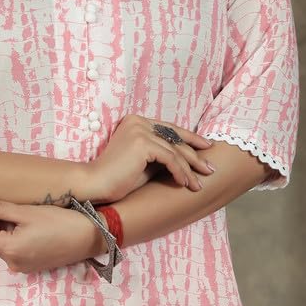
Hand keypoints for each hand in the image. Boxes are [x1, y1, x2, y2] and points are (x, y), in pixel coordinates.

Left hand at [0, 196, 101, 273]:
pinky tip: (12, 222)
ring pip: (2, 244)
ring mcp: (24, 267)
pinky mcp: (34, 265)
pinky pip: (14, 249)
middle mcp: (13, 263)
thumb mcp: (27, 212)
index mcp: (9, 250)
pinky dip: (9, 236)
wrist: (90, 236)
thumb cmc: (59, 221)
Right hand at [88, 114, 214, 202]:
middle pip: (175, 137)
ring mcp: (140, 130)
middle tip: (210, 168)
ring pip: (175, 150)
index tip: (206, 148)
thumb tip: (187, 158)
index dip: (190, 138)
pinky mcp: (142, 142)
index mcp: (136, 121)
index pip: (169, 129)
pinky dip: (180, 172)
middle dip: (195, 154)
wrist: (95, 183)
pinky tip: (185, 184)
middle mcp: (138, 121)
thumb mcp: (144, 162)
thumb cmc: (118, 178)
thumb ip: (161, 155)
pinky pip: (170, 158)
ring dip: (189, 169)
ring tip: (199, 184)